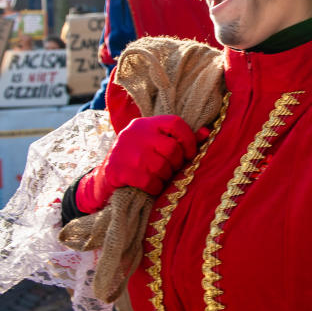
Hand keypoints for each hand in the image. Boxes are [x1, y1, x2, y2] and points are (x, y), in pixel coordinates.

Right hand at [75, 115, 200, 212]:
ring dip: (165, 177)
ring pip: (162, 167)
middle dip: (176, 163)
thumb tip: (207, 132)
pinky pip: (150, 182)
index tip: (190, 153)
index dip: (189, 139)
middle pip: (172, 148)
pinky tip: (150, 187)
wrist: (104, 178)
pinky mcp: (119, 171)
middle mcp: (135, 134)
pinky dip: (155, 187)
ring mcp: (126, 152)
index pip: (175, 123)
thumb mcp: (154, 144)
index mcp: (145, 124)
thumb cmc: (137, 159)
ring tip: (159, 178)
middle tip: (171, 169)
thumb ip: (179, 138)